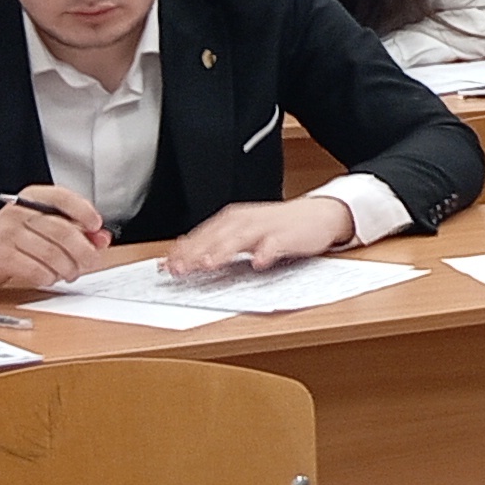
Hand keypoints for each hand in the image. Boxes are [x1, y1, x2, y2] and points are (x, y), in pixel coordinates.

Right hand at [0, 186, 111, 290]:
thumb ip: (76, 230)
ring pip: (50, 252)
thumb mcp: (44, 227)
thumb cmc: (15, 238)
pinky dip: (48, 276)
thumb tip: (102, 239)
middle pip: (61, 230)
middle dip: (83, 250)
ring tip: (70, 273)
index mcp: (33, 198)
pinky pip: (34, 267)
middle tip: (91, 261)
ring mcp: (6, 232)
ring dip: (67, 267)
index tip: (96, 226)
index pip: (62, 198)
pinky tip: (50, 277)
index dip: (83, 211)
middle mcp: (18, 211)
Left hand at [156, 192, 358, 275]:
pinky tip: (258, 262)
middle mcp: (246, 221)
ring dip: (224, 251)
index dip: (183, 250)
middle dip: (196, 253)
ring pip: (241, 238)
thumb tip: (184, 256)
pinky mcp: (288, 235)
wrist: (319, 215)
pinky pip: (276, 243)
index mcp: (232, 220)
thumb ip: (217, 243)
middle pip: (216, 237)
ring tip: (210, 264)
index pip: (201, 234)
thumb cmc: (278, 227)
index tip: (165, 266)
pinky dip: (267, 252)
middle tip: (179, 269)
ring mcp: (267, 227)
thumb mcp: (244, 232)